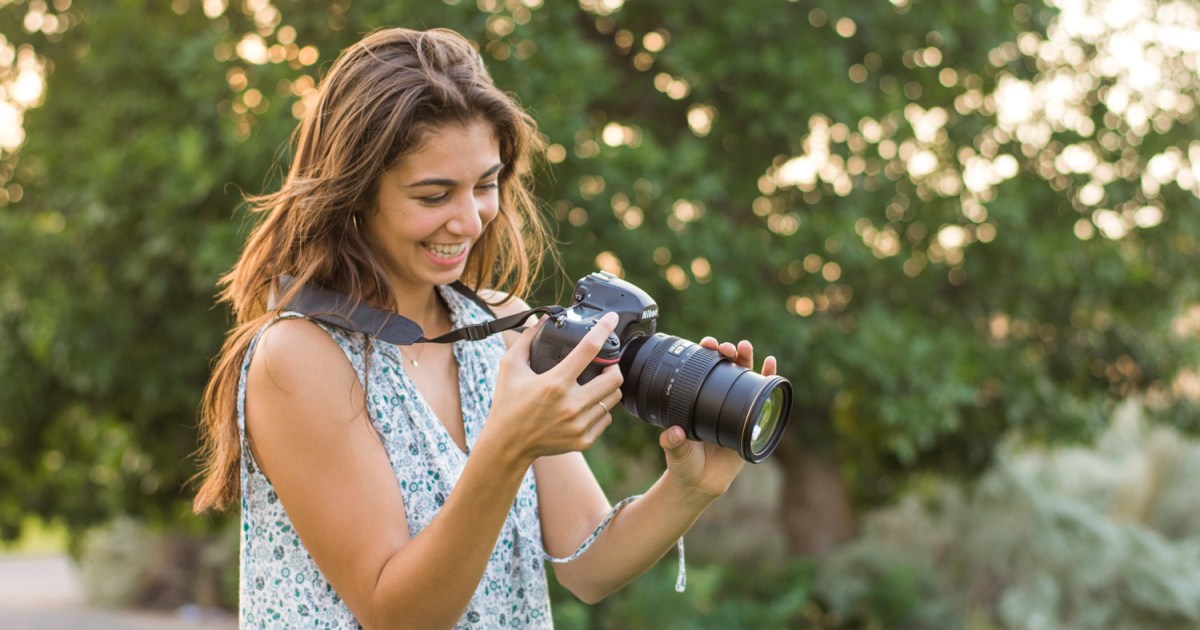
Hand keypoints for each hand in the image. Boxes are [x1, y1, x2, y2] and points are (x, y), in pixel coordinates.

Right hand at [486, 313, 624, 463]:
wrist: (507, 444)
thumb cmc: (507, 404)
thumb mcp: (510, 366)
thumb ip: (526, 339)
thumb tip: (544, 319)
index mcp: (555, 383)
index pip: (589, 349)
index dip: (604, 329)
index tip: (612, 319)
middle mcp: (571, 404)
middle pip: (614, 377)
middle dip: (613, 365)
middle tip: (605, 363)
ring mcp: (579, 424)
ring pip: (613, 398)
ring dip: (608, 386)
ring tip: (596, 382)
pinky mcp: (584, 439)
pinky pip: (606, 418)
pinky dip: (600, 408)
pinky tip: (588, 404)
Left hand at [659, 338, 777, 498]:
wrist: (702, 484)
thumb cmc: (685, 465)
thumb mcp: (676, 453)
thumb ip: (673, 444)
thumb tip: (672, 433)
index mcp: (695, 400)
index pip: (701, 369)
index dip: (705, 353)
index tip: (706, 344)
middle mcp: (716, 400)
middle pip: (724, 368)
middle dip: (726, 352)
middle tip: (726, 347)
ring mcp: (735, 408)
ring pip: (744, 378)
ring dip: (746, 359)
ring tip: (745, 347)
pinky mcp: (751, 421)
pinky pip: (762, 398)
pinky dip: (768, 378)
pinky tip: (771, 363)